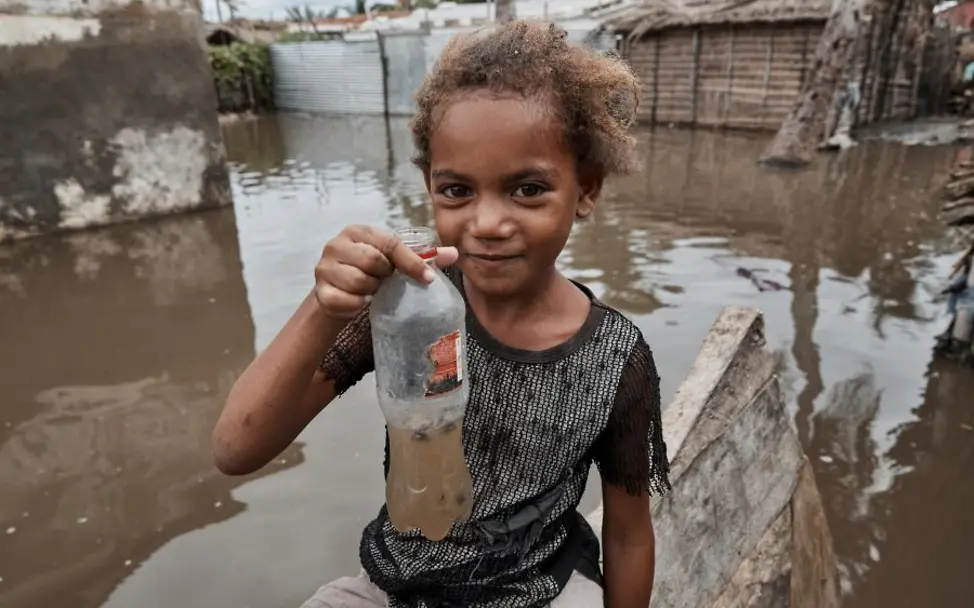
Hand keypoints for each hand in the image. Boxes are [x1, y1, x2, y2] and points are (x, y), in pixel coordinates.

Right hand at [314, 225, 458, 318]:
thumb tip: (455, 253)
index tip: (428, 279)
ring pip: (359, 282)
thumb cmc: (371, 272)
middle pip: (373, 262)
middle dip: (385, 277)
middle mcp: (337, 244)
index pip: (390, 243)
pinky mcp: (320, 291)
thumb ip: (422, 257)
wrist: (338, 292)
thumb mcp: (393, 260)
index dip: (411, 262)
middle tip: (385, 282)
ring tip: (372, 291)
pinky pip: (344, 301)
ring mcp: (325, 267)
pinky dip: (356, 306)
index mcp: (358, 231)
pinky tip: (361, 303)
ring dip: (371, 291)